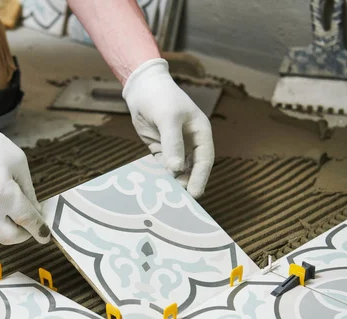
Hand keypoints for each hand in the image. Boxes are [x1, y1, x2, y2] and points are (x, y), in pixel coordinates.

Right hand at [0, 107, 49, 244]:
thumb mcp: (18, 162)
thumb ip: (28, 190)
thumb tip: (35, 210)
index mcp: (3, 194)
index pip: (27, 220)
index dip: (39, 229)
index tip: (45, 235)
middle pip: (9, 237)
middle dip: (23, 235)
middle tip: (30, 225)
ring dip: (7, 232)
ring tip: (14, 218)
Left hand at [123, 58, 213, 197]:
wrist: (141, 88)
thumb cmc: (160, 98)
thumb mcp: (168, 119)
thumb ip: (173, 143)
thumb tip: (176, 169)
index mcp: (201, 132)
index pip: (205, 159)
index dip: (200, 177)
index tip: (194, 194)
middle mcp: (191, 142)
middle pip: (193, 168)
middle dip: (188, 183)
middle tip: (180, 202)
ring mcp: (175, 146)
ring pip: (178, 170)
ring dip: (174, 182)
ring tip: (168, 199)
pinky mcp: (160, 149)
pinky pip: (163, 166)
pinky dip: (161, 176)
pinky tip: (156, 188)